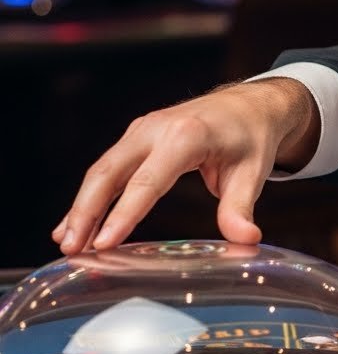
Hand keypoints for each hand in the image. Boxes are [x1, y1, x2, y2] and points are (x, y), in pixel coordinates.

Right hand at [52, 78, 319, 254]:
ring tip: (67, 243)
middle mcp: (157, 129)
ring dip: (82, 207)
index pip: (148, 181)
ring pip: (102, 171)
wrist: (249, 104)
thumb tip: (246, 239)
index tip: (104, 244)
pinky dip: (91, 195)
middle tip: (72, 250)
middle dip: (87, 212)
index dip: (124, 214)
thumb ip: (241, 207)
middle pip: (110, 172)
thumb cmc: (251, 137)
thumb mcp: (253, 171)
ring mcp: (143, 130)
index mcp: (186, 136)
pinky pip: (108, 168)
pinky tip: (75, 223)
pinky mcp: (137, 138)